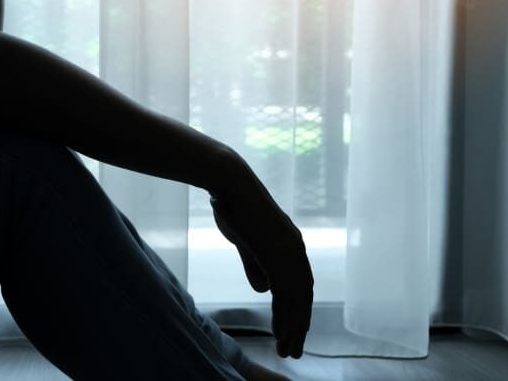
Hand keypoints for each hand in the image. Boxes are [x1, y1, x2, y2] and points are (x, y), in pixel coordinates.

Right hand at [210, 159, 313, 358]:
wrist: (229, 183)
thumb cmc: (233, 206)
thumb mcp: (245, 242)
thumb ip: (256, 265)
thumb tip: (265, 289)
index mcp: (290, 245)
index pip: (299, 285)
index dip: (297, 310)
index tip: (291, 331)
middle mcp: (296, 250)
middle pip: (303, 296)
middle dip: (300, 325)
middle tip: (294, 350)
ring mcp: (290, 252)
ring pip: (298, 300)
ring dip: (294, 328)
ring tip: (288, 350)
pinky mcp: (278, 253)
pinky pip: (286, 294)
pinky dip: (286, 317)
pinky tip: (281, 333)